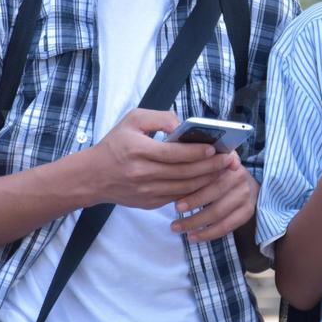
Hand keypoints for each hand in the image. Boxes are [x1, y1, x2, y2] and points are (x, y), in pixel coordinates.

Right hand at [86, 109, 234, 210]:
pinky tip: (208, 181)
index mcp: (138, 150)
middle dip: (210, 167)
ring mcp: (146, 192)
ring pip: (184, 189)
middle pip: (184, 173)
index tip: (215, 148)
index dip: (197, 152)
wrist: (92, 177)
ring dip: (207, 180)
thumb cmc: (115, 144)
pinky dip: (195, 191)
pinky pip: (178, 198)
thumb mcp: (132, 120)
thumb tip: (183, 125)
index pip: (174, 154)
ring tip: (223, 170)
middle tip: (229, 160)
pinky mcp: (149, 203)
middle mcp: (143, 174)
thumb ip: (160, 118)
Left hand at [171, 151, 257, 242]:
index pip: (209, 177)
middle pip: (214, 195)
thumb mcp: (212, 160)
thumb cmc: (219, 172)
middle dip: (192, 208)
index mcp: (228, 163)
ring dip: (196, 224)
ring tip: (177, 228)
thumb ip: (199, 159)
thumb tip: (179, 156)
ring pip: (218, 213)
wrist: (247, 183)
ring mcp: (245, 196)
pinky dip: (208, 234)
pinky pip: (227, 226)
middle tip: (172, 218)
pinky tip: (193, 237)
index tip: (174, 203)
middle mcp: (240, 178)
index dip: (192, 192)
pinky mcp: (247, 212)